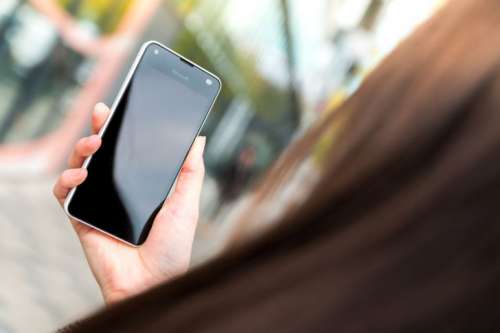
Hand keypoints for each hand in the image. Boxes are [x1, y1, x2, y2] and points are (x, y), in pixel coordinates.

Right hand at [53, 103, 205, 303]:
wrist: (152, 282)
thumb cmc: (172, 248)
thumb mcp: (187, 203)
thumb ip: (191, 172)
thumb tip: (199, 139)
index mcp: (143, 185)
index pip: (131, 150)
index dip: (125, 128)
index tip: (125, 106)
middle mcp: (120, 190)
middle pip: (104, 153)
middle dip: (100, 129)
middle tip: (103, 112)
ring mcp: (100, 202)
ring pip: (82, 166)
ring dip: (82, 149)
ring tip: (95, 144)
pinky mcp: (82, 217)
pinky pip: (65, 193)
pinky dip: (67, 179)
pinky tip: (80, 174)